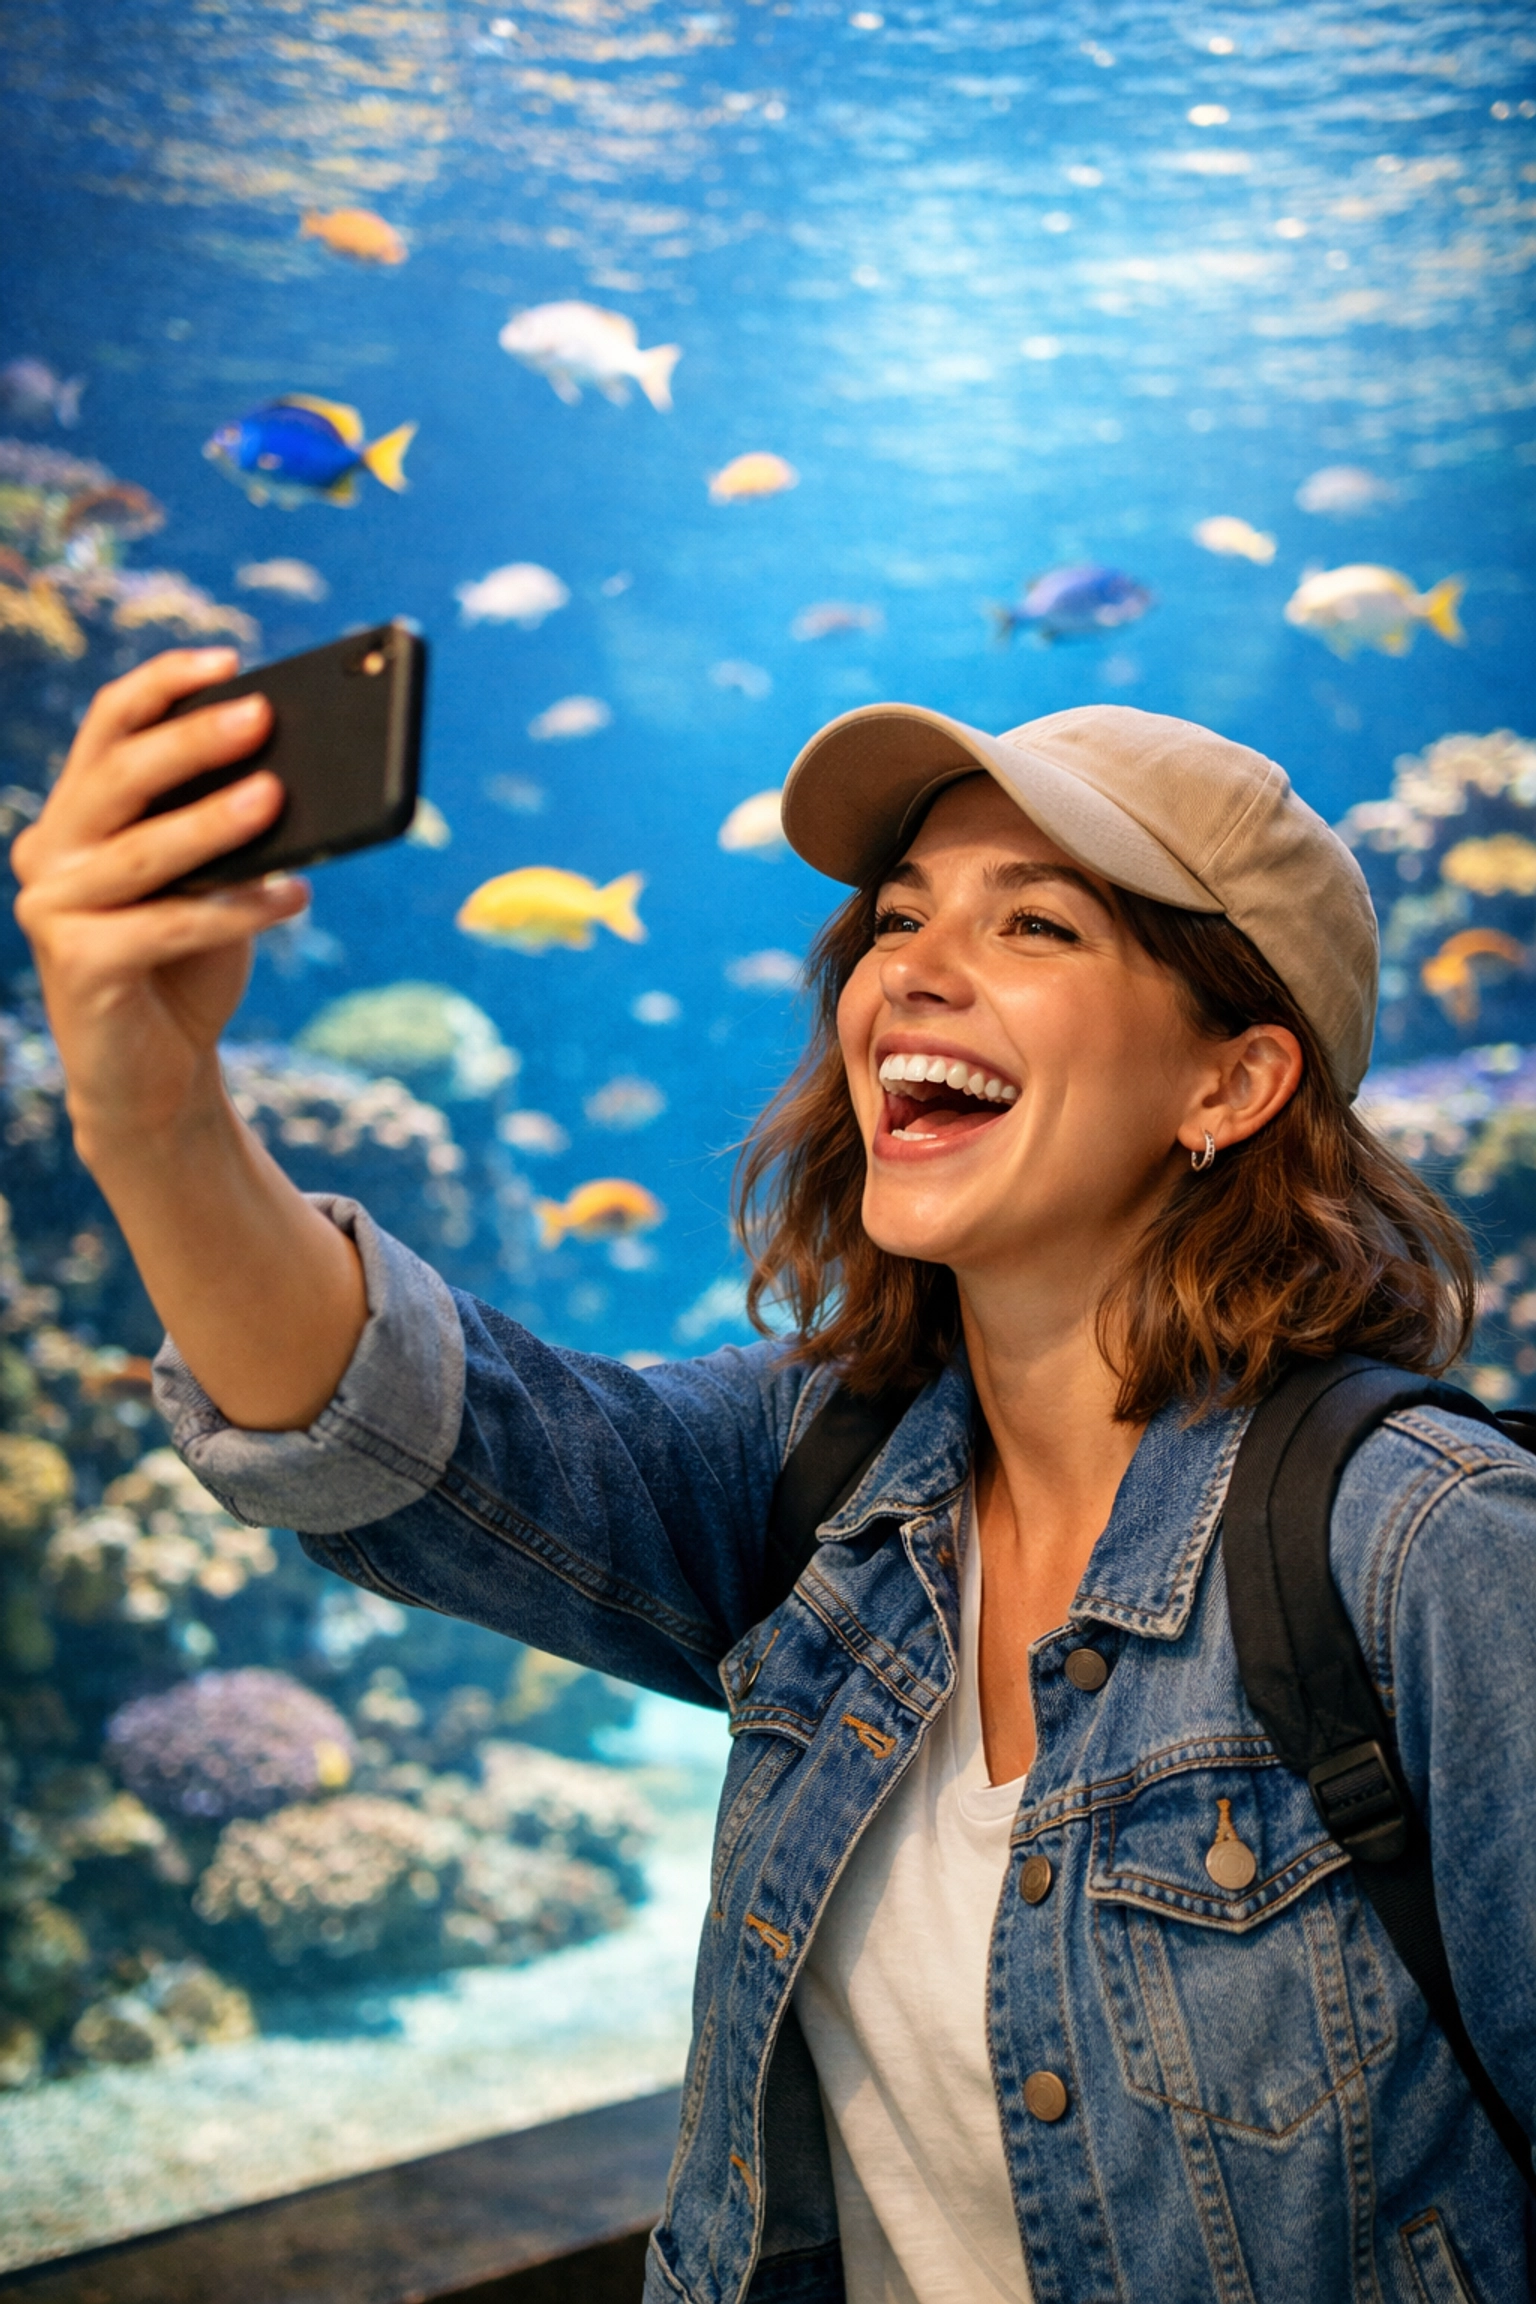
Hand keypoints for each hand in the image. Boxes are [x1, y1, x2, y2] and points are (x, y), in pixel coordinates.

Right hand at [12, 647, 307, 1168]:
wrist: (156, 1074)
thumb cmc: (187, 964)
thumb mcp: (209, 883)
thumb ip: (224, 832)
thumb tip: (286, 775)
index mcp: (76, 814)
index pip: (107, 727)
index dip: (162, 685)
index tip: (227, 660)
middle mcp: (50, 852)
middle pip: (119, 776)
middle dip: (193, 740)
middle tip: (262, 716)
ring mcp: (54, 909)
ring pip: (144, 852)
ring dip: (216, 822)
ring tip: (278, 797)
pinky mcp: (79, 965)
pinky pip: (167, 924)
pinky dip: (235, 910)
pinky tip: (292, 897)